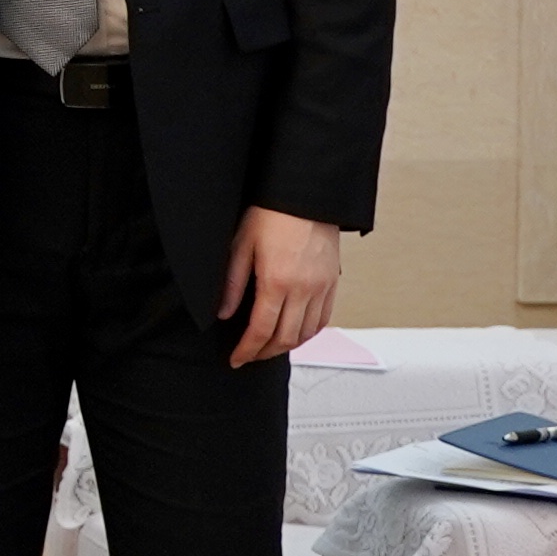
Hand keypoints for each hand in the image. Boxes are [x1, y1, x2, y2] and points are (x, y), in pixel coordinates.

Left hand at [222, 207, 348, 367]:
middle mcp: (303, 290)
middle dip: (265, 353)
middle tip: (249, 356)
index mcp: (277, 282)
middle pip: (286, 338)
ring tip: (268, 347)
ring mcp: (321, 287)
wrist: (305, 196)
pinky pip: (324, 318)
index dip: (247, 350)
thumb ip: (233, 284)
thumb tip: (224, 314)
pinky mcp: (332, 282)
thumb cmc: (270, 214)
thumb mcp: (240, 246)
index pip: (261, 331)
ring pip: (307, 333)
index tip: (236, 359)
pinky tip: (295, 332)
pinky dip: (308, 332)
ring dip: (287, 346)